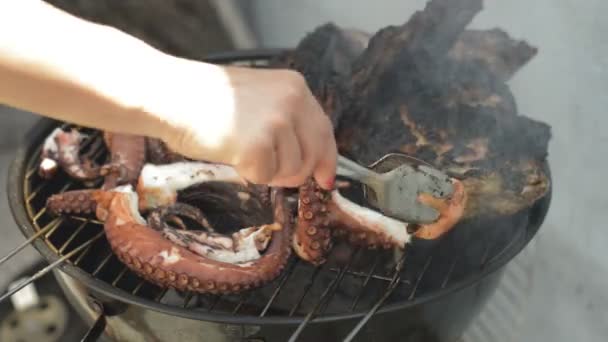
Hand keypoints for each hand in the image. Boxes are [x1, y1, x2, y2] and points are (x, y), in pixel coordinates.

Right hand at [152, 61, 336, 189]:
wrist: (171, 95)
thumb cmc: (207, 100)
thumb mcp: (259, 97)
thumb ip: (287, 119)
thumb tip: (310, 158)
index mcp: (295, 87)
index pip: (324, 130)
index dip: (327, 159)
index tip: (326, 179)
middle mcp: (292, 102)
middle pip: (313, 157)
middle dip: (296, 173)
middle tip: (271, 170)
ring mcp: (276, 123)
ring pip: (291, 171)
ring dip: (268, 172)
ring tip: (242, 151)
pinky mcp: (257, 146)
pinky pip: (264, 177)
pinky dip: (247, 173)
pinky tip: (230, 152)